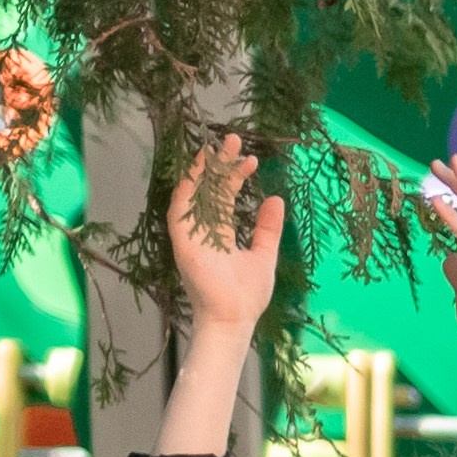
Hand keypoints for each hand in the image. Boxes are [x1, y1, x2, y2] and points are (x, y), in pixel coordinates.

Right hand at [167, 136, 282, 331]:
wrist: (233, 318)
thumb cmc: (247, 295)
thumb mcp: (264, 255)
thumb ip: (268, 228)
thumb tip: (276, 198)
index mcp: (220, 233)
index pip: (225, 196)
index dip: (236, 176)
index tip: (252, 161)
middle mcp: (203, 229)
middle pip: (209, 188)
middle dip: (221, 163)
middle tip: (233, 139)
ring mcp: (191, 233)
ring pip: (195, 191)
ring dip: (205, 168)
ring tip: (220, 145)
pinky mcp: (182, 239)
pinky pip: (180, 206)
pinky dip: (187, 185)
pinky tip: (198, 166)